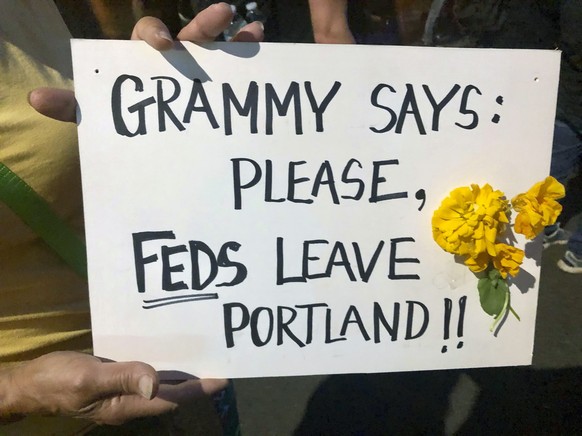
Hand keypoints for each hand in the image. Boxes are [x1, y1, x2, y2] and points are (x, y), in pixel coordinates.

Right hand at [0, 351, 226, 424]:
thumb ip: (123, 378)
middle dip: (197, 380)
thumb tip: (156, 383)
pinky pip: (146, 371)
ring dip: (182, 370)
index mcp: (127, 405)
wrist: (31, 383)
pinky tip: (170, 347)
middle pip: (172, 392)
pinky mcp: (117, 378)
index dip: (199, 389)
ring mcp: (124, 390)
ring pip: (162, 381)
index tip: (223, 377)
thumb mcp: (88, 379)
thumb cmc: (57, 381)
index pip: (172, 399)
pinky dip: (162, 361)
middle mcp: (131, 400)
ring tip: (204, 353)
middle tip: (221, 359)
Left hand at [29, 2, 263, 121]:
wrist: (160, 156)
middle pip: (185, 35)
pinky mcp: (219, 85)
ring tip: (248, 26)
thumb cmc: (132, 134)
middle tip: (220, 14)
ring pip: (213, 45)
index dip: (154, 34)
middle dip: (200, 24)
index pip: (146, 40)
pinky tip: (260, 41)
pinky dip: (247, 49)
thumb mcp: (105, 122)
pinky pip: (234, 64)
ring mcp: (199, 72)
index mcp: (145, 67)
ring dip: (228, 31)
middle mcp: (173, 64)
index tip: (164, 46)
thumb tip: (35, 98)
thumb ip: (75, 109)